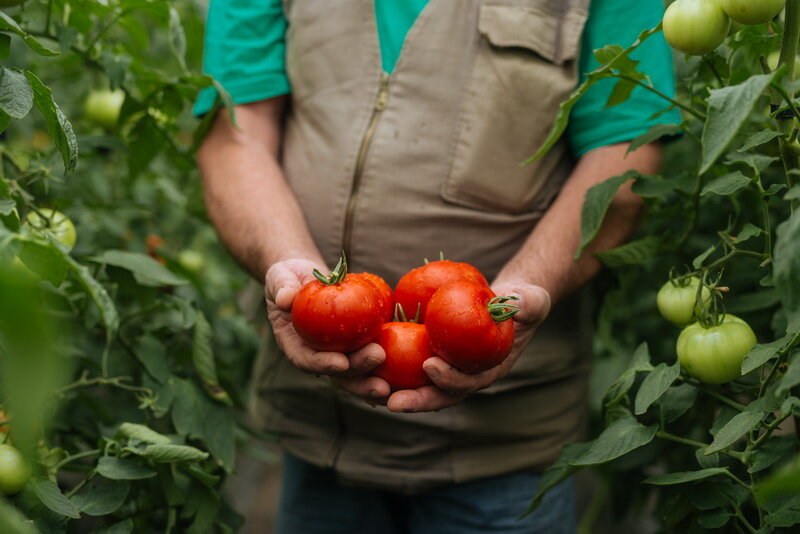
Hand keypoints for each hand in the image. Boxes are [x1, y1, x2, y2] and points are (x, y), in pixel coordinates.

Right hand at [264, 259, 391, 401]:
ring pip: (359, 375)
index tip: (340, 362)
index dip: (323, 364)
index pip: (307, 360)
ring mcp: (340, 355)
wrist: (304, 279)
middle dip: (358, 372)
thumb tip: (286, 298)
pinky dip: (390, 369)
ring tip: (394, 382)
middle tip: (377, 357)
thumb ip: (282, 287)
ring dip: (375, 379)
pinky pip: (374, 360)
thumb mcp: (280, 278)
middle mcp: (319, 357)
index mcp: (296, 345)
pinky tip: (409, 375)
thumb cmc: (288, 279)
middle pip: (339, 374)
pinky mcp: (359, 347)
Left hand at [386, 281, 550, 412]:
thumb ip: (527, 304)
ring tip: (370, 391)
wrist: (509, 303)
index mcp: (489, 370)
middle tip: (392, 401)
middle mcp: (466, 376)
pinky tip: (366, 365)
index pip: (469, 382)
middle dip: (417, 401)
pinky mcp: (433, 357)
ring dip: (396, 392)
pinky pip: (409, 367)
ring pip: (420, 387)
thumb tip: (516, 303)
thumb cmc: (521, 303)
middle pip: (439, 395)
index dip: (451, 379)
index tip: (431, 365)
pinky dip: (389, 370)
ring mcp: (448, 369)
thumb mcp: (530, 300)